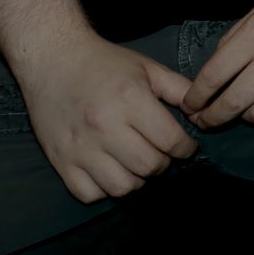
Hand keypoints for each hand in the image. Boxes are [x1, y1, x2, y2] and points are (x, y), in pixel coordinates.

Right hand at [10, 31, 196, 203]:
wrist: (53, 60)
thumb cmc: (104, 63)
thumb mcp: (147, 67)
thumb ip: (179, 89)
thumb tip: (201, 115)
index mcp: (130, 100)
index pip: (171, 141)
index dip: (185, 148)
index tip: (185, 147)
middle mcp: (105, 127)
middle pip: (149, 167)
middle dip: (163, 163)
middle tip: (160, 153)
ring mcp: (80, 147)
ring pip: (122, 187)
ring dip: (136, 179)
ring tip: (135, 163)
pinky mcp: (60, 161)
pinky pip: (89, 194)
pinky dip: (103, 189)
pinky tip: (108, 170)